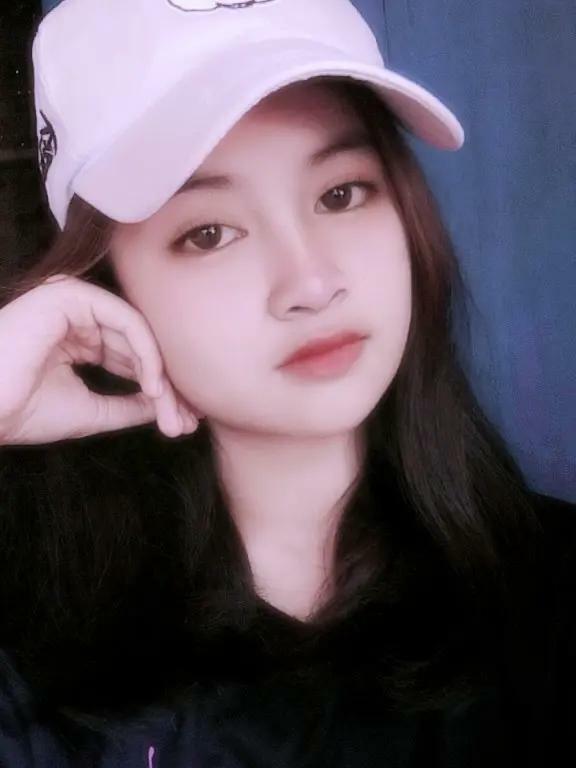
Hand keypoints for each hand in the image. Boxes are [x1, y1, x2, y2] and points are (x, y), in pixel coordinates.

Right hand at [0, 273, 201, 444]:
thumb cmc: (23, 411)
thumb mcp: (92, 410)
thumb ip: (130, 405)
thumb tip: (166, 407)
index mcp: (75, 338)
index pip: (129, 358)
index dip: (157, 388)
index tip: (181, 420)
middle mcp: (76, 316)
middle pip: (138, 346)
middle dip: (166, 385)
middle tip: (188, 419)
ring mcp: (73, 302)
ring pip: (137, 334)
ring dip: (160, 374)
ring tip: (172, 410)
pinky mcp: (71, 296)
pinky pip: (126, 320)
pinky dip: (146, 352)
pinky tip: (154, 384)